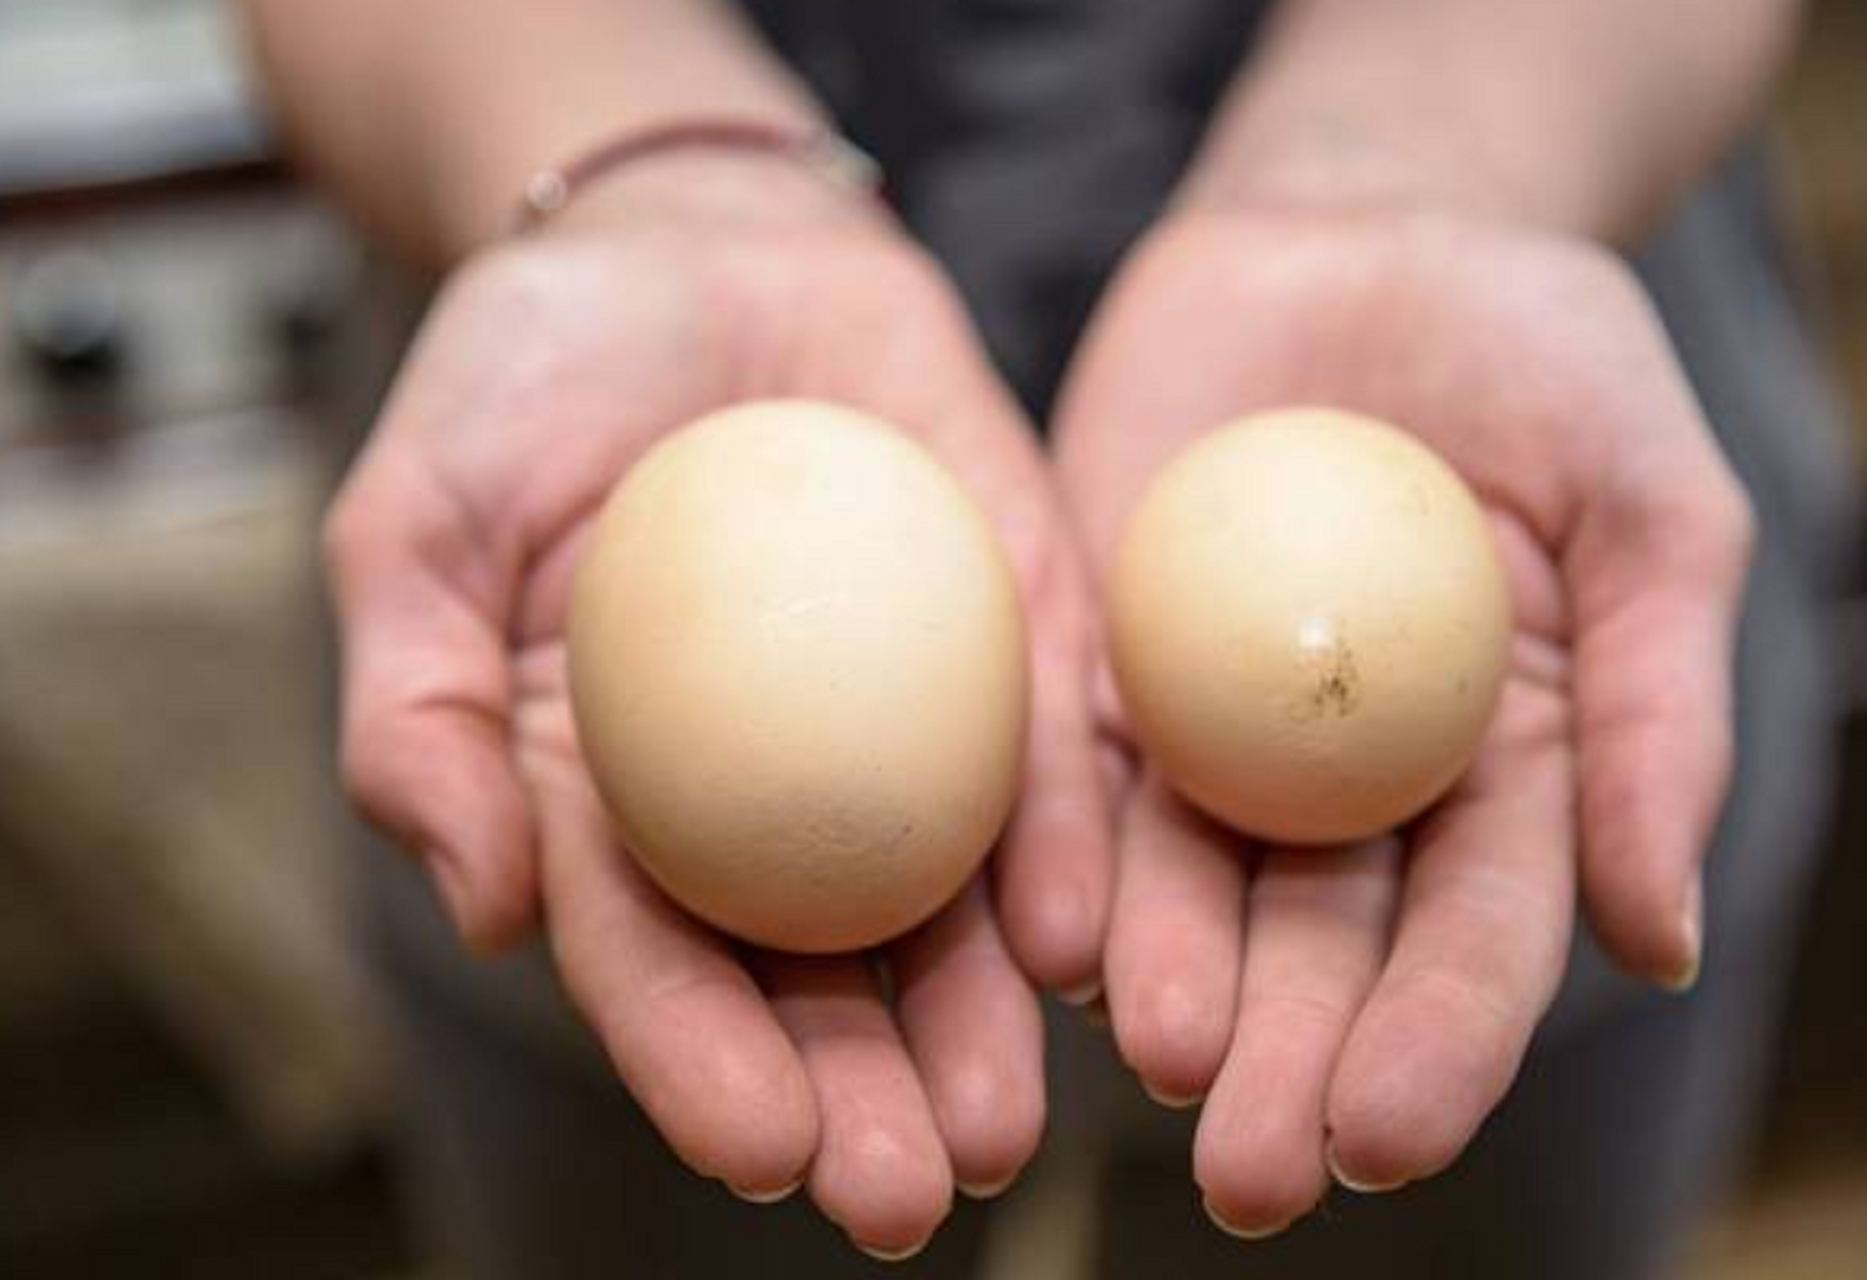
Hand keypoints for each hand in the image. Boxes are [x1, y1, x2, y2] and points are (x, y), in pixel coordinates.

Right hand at [323, 157, 1111, 1255]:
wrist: (687, 241)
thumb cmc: (523, 382)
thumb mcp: (415, 525)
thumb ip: (421, 712)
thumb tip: (479, 905)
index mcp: (615, 797)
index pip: (656, 959)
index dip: (703, 1062)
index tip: (764, 1149)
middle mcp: (767, 788)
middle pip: (817, 968)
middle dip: (864, 1095)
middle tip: (915, 1192)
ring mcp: (904, 714)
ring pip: (949, 898)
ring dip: (982, 1019)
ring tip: (1010, 1119)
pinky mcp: (1013, 624)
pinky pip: (1050, 746)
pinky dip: (1066, 841)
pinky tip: (1082, 936)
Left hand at [1054, 203, 1751, 1232]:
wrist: (1362, 232)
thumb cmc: (1542, 358)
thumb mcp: (1652, 506)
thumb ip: (1664, 714)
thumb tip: (1662, 944)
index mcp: (1496, 777)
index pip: (1474, 938)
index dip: (1438, 1044)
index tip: (1384, 1137)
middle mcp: (1343, 785)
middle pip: (1317, 951)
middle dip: (1290, 1068)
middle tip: (1251, 1177)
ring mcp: (1208, 729)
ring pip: (1183, 886)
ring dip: (1167, 990)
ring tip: (1153, 1065)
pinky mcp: (1094, 658)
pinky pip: (1068, 769)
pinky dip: (1057, 853)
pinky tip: (1045, 934)